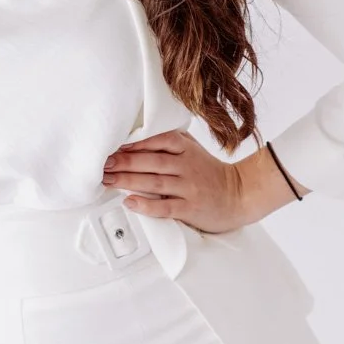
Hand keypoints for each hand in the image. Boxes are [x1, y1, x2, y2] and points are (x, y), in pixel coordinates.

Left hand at [102, 128, 252, 233]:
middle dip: (124, 162)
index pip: (158, 140)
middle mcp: (187, 166)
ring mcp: (189, 188)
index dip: (134, 142)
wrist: (240, 195)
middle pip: (151, 162)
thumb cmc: (210, 172)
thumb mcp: (193, 149)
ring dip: (128, 181)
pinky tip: (130, 202)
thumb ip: (170, 141)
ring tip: (108, 180)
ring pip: (155, 183)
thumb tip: (137, 135)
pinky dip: (146, 205)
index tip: (112, 144)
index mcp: (186, 149)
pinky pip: (165, 207)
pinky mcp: (190, 209)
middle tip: (103, 164)